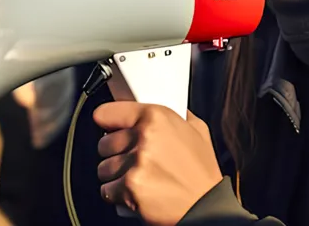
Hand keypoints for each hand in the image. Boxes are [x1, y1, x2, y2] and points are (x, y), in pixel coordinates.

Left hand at [94, 102, 223, 225]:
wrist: (205, 204)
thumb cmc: (201, 171)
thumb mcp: (197, 130)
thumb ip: (177, 115)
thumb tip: (166, 104)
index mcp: (157, 116)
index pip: (106, 113)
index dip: (106, 123)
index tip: (108, 129)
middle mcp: (145, 136)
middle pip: (103, 143)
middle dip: (114, 154)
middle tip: (132, 161)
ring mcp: (136, 162)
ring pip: (103, 168)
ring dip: (115, 176)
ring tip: (137, 178)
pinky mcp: (130, 187)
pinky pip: (106, 190)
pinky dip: (117, 194)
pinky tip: (135, 192)